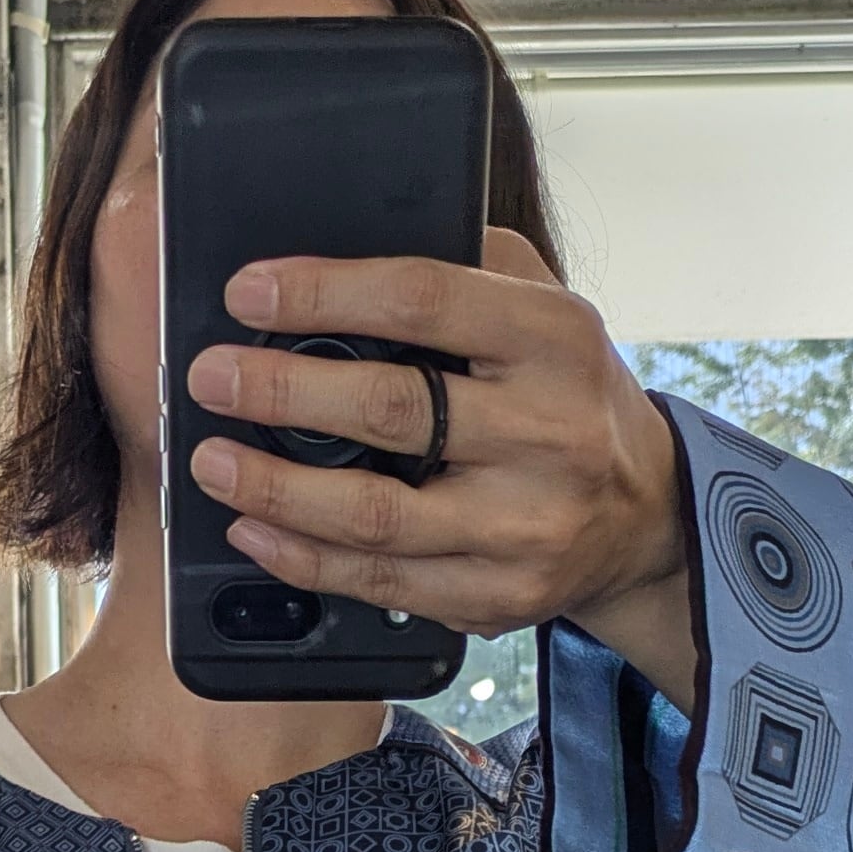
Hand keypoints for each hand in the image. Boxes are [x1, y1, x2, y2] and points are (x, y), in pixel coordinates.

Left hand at [185, 228, 697, 711]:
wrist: (643, 513)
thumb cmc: (566, 393)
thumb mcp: (543, 307)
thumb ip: (465, 272)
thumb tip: (339, 255)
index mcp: (555, 338)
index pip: (423, 301)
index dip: (324, 295)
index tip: (249, 293)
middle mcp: (549, 433)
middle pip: (390, 411)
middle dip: (281, 392)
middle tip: (209, 377)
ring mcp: (524, 526)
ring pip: (375, 514)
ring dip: (275, 487)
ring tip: (212, 461)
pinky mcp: (498, 596)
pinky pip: (381, 581)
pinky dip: (304, 557)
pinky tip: (254, 527)